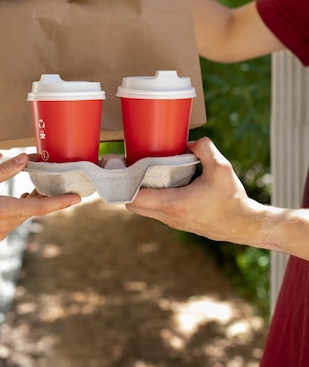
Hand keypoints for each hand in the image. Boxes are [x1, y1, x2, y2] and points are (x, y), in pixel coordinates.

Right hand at [0, 153, 80, 245]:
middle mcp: (4, 225)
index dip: (60, 203)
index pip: (39, 207)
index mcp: (2, 210)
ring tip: (34, 187)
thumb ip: (3, 171)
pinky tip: (13, 199)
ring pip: (21, 215)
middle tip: (56, 182)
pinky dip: (15, 210)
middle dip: (44, 197)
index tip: (77, 198)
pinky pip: (11, 222)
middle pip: (32, 210)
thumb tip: (25, 159)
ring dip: (27, 203)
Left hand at [126, 137, 259, 246]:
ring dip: (140, 194)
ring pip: (144, 210)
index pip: (135, 198)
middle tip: (131, 168)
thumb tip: (189, 141)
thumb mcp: (221, 167)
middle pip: (133, 205)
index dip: (124, 183)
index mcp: (173, 203)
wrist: (243, 225)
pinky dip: (152, 199)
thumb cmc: (232, 198)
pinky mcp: (179, 223)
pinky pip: (156, 211)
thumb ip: (204, 149)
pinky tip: (160, 184)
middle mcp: (169, 216)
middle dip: (128, 188)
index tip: (122, 168)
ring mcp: (173, 222)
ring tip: (144, 173)